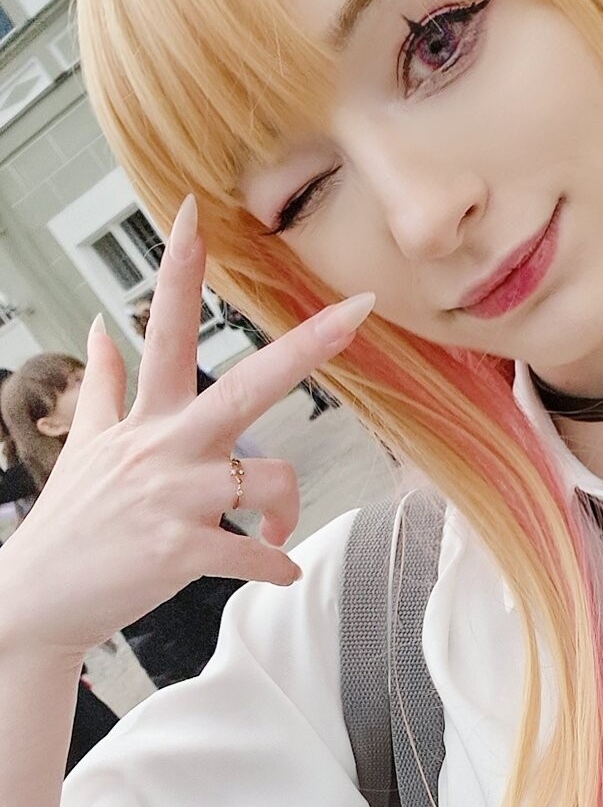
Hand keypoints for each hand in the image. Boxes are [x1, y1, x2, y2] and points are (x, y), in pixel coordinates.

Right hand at [0, 194, 373, 659]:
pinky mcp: (180, 551)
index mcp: (149, 417)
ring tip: (275, 531)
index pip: (167, 327)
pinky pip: (255, 553)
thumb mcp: (85, 444)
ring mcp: (175, 498)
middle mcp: (166, 447)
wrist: (40, 597)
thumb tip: (100, 326)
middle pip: (248, 386)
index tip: (195, 209)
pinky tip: (278, 571)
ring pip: (271, 480)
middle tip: (358, 311)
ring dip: (287, 510)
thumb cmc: (74, 521)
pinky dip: (276, 565)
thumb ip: (105, 384)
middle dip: (307, 348)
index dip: (180, 267)